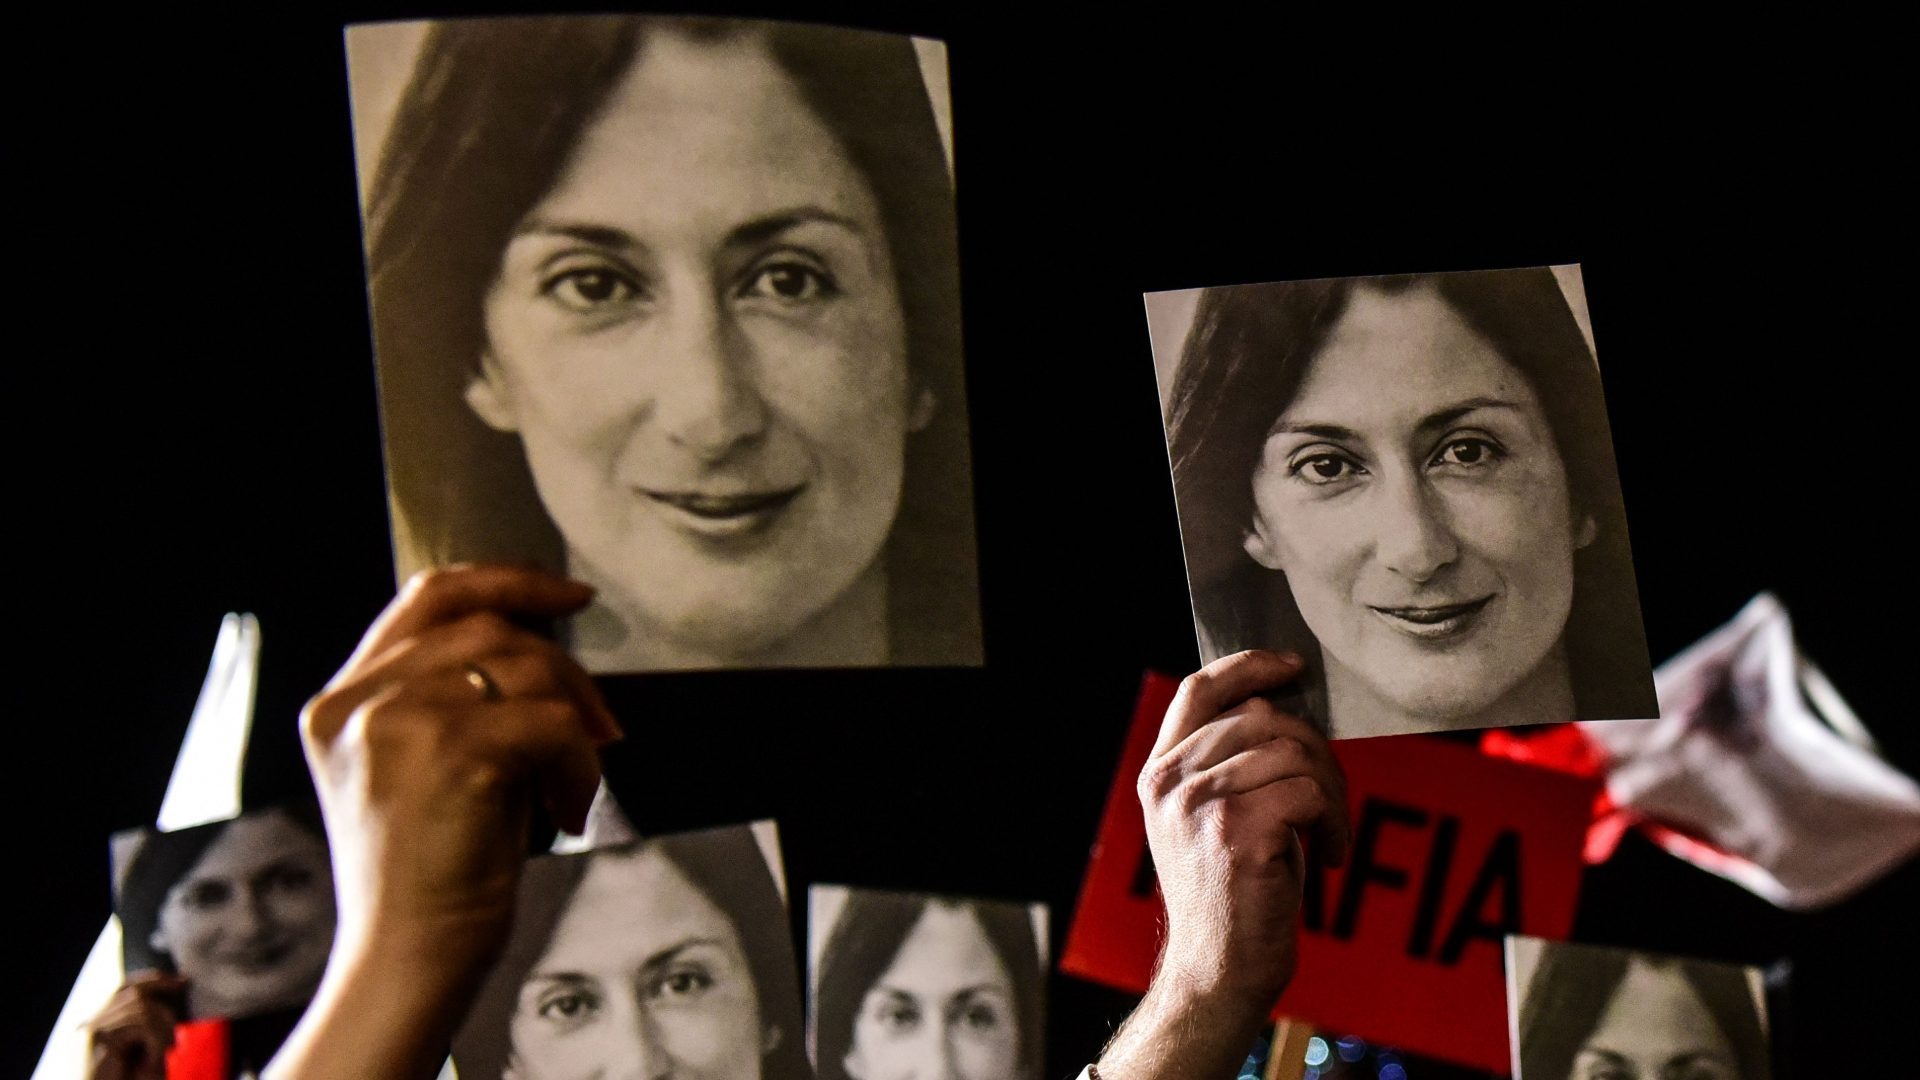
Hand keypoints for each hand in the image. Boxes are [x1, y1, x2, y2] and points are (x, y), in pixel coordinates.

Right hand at [87, 972, 183, 1079]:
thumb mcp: (147, 1052)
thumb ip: (154, 1026)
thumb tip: (177, 990)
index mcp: (98, 1025)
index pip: (124, 988)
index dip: (154, 980)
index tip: (184, 982)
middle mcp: (89, 1024)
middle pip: (134, 992)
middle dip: (165, 1005)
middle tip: (177, 1032)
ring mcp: (90, 1030)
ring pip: (143, 1008)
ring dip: (163, 1031)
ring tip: (163, 1055)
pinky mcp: (97, 1039)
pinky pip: (141, 1024)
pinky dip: (157, 1041)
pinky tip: (153, 1063)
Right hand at [271, 565, 618, 1079]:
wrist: (407, 955)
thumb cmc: (429, 871)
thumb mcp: (417, 764)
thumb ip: (448, 696)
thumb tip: (541, 643)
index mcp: (339, 701)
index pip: (426, 597)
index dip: (505, 580)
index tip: (568, 595)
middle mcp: (356, 702)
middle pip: (486, 627)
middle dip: (561, 666)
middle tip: (600, 723)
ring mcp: (396, 722)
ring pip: (524, 667)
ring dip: (574, 720)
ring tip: (574, 779)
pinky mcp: (449, 753)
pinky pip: (552, 723)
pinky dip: (579, 765)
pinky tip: (566, 810)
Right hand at [1100, 650, 1350, 1079]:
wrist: (1218, 970)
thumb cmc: (1228, 896)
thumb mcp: (1205, 819)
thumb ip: (1225, 763)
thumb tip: (1277, 705)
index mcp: (1159, 774)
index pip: (1199, 690)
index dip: (1248, 666)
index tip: (1292, 668)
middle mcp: (1171, 784)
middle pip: (1263, 717)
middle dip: (1315, 750)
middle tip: (1329, 798)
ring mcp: (1200, 807)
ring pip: (1293, 752)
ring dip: (1330, 791)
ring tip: (1329, 833)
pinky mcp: (1237, 833)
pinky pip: (1308, 791)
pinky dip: (1334, 821)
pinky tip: (1329, 855)